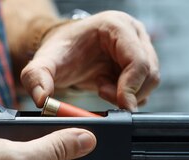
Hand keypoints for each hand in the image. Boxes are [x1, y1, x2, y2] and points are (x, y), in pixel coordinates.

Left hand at [21, 11, 159, 110]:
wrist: (65, 52)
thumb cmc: (60, 51)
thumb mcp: (45, 62)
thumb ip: (37, 77)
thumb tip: (42, 99)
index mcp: (116, 26)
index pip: (138, 61)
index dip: (131, 87)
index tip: (120, 105)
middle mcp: (134, 34)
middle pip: (150, 73)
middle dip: (129, 92)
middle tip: (102, 93)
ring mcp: (141, 48)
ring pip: (151, 82)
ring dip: (129, 95)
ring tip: (102, 88)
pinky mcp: (142, 63)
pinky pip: (145, 88)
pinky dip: (128, 96)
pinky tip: (108, 88)